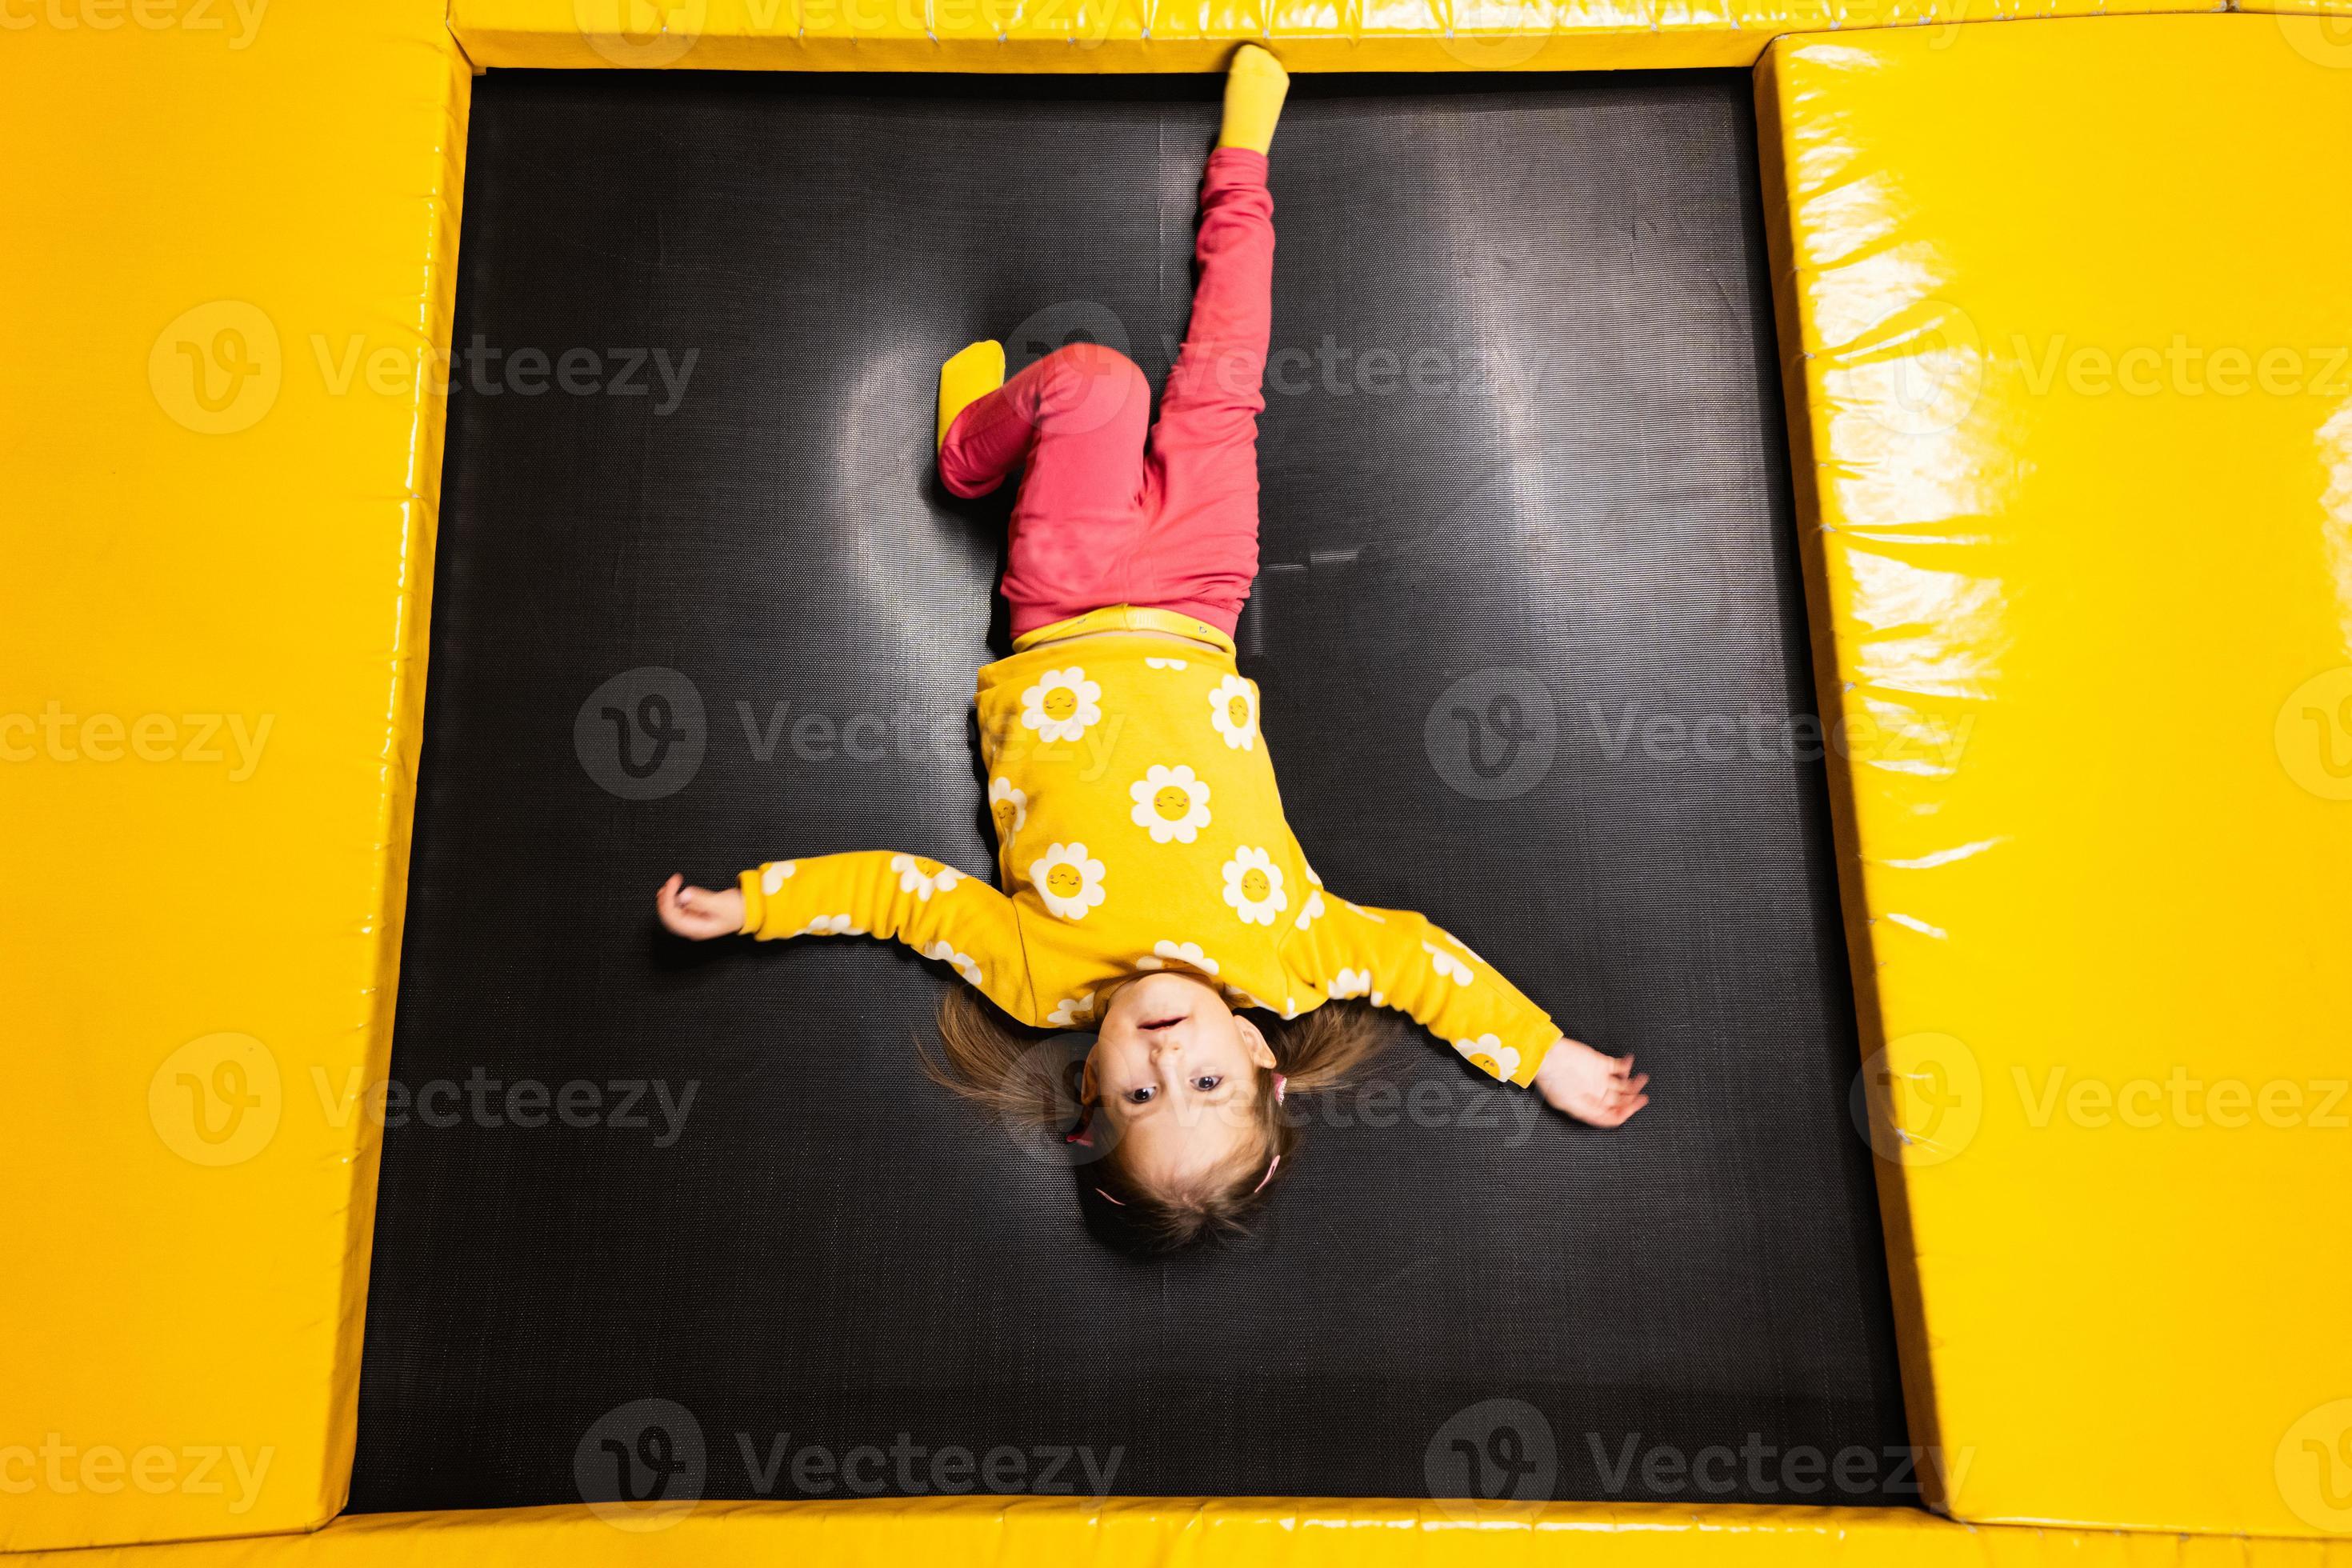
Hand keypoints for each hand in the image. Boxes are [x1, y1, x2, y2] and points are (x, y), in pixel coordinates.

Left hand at [657, 873, 743, 939]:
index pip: (672, 917)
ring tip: (671, 884)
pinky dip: (673, 899)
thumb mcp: (720, 904)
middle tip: (671, 882)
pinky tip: (673, 890)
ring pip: (671, 912)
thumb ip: (701, 899)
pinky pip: (678, 909)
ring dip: (668, 898)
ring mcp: (692, 922)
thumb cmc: (738, 910)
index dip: (669, 899)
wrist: (749, 911)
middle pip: (669, 916)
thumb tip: (684, 894)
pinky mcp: (694, 915)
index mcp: (697, 929)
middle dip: (666, 898)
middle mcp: (692, 928)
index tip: (673, 883)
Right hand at [1534, 1037, 1648, 1126]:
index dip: (1626, 1112)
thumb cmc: (1551, 1080)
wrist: (1547, 1057)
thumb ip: (1593, 1112)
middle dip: (1633, 1100)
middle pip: (1621, 1100)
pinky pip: (1618, 1066)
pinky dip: (1627, 1064)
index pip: (1613, 1114)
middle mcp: (1596, 1093)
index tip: (1635, 1107)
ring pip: (1623, 1084)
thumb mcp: (1570, 1104)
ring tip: (1642, 1079)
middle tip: (1643, 1097)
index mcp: (1589, 1106)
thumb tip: (1613, 1120)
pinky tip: (1630, 1062)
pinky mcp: (1600, 1063)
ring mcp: (1599, 1078)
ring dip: (1634, 1083)